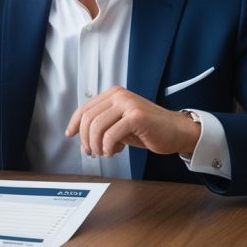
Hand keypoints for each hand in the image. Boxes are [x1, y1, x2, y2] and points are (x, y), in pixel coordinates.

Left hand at [64, 86, 200, 157]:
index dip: (74, 124)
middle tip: (90, 152)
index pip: (85, 108)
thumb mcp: (120, 124)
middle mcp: (119, 95)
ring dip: (97, 145)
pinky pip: (111, 135)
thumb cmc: (149, 129)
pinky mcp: (136, 116)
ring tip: (105, 153)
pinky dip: (109, 147)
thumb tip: (80, 136)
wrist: (177, 132)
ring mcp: (128, 104)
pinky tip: (114, 151)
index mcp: (113, 94)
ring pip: (97, 127)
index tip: (70, 135)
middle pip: (88, 119)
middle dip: (85, 139)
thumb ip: (102, 125)